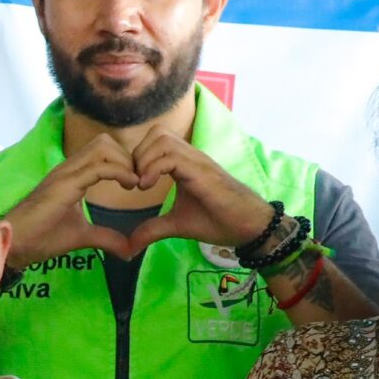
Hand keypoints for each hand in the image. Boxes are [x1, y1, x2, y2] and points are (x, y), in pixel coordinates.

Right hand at [2, 133, 138, 262]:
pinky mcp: (65, 184)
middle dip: (127, 158)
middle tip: (137, 182)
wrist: (15, 245)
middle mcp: (68, 168)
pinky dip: (120, 173)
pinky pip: (98, 167)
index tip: (135, 184)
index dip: (124, 162)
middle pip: (105, 142)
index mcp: (72, 175)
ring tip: (133, 184)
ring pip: (103, 147)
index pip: (102, 151)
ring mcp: (65, 173)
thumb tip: (129, 251)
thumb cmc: (41, 238)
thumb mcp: (81, 236)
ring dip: (124, 162)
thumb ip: (105, 238)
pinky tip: (130, 187)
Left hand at [121, 129, 276, 255]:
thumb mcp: (177, 225)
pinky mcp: (201, 170)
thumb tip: (130, 246)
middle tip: (134, 183)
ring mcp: (196, 160)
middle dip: (137, 155)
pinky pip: (171, 156)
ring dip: (144, 160)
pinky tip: (147, 187)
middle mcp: (190, 156)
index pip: (155, 141)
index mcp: (183, 164)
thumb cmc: (218, 221)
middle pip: (156, 133)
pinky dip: (152, 169)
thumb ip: (153, 229)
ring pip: (161, 139)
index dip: (137, 158)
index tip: (132, 185)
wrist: (248, 226)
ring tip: (141, 185)